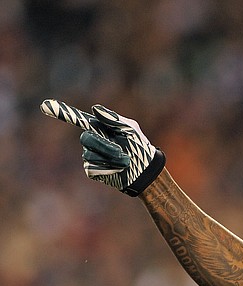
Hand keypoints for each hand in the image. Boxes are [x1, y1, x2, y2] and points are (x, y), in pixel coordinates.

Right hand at [40, 99, 165, 196]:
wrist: (145, 171)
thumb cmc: (140, 147)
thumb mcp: (131, 130)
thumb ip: (114, 120)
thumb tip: (94, 108)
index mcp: (100, 128)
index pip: (77, 119)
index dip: (61, 112)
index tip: (45, 104)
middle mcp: (92, 140)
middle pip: (85, 139)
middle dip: (105, 146)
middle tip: (122, 152)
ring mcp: (90, 155)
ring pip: (91, 155)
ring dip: (111, 159)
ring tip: (125, 161)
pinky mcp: (92, 170)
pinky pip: (93, 168)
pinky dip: (109, 169)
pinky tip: (118, 169)